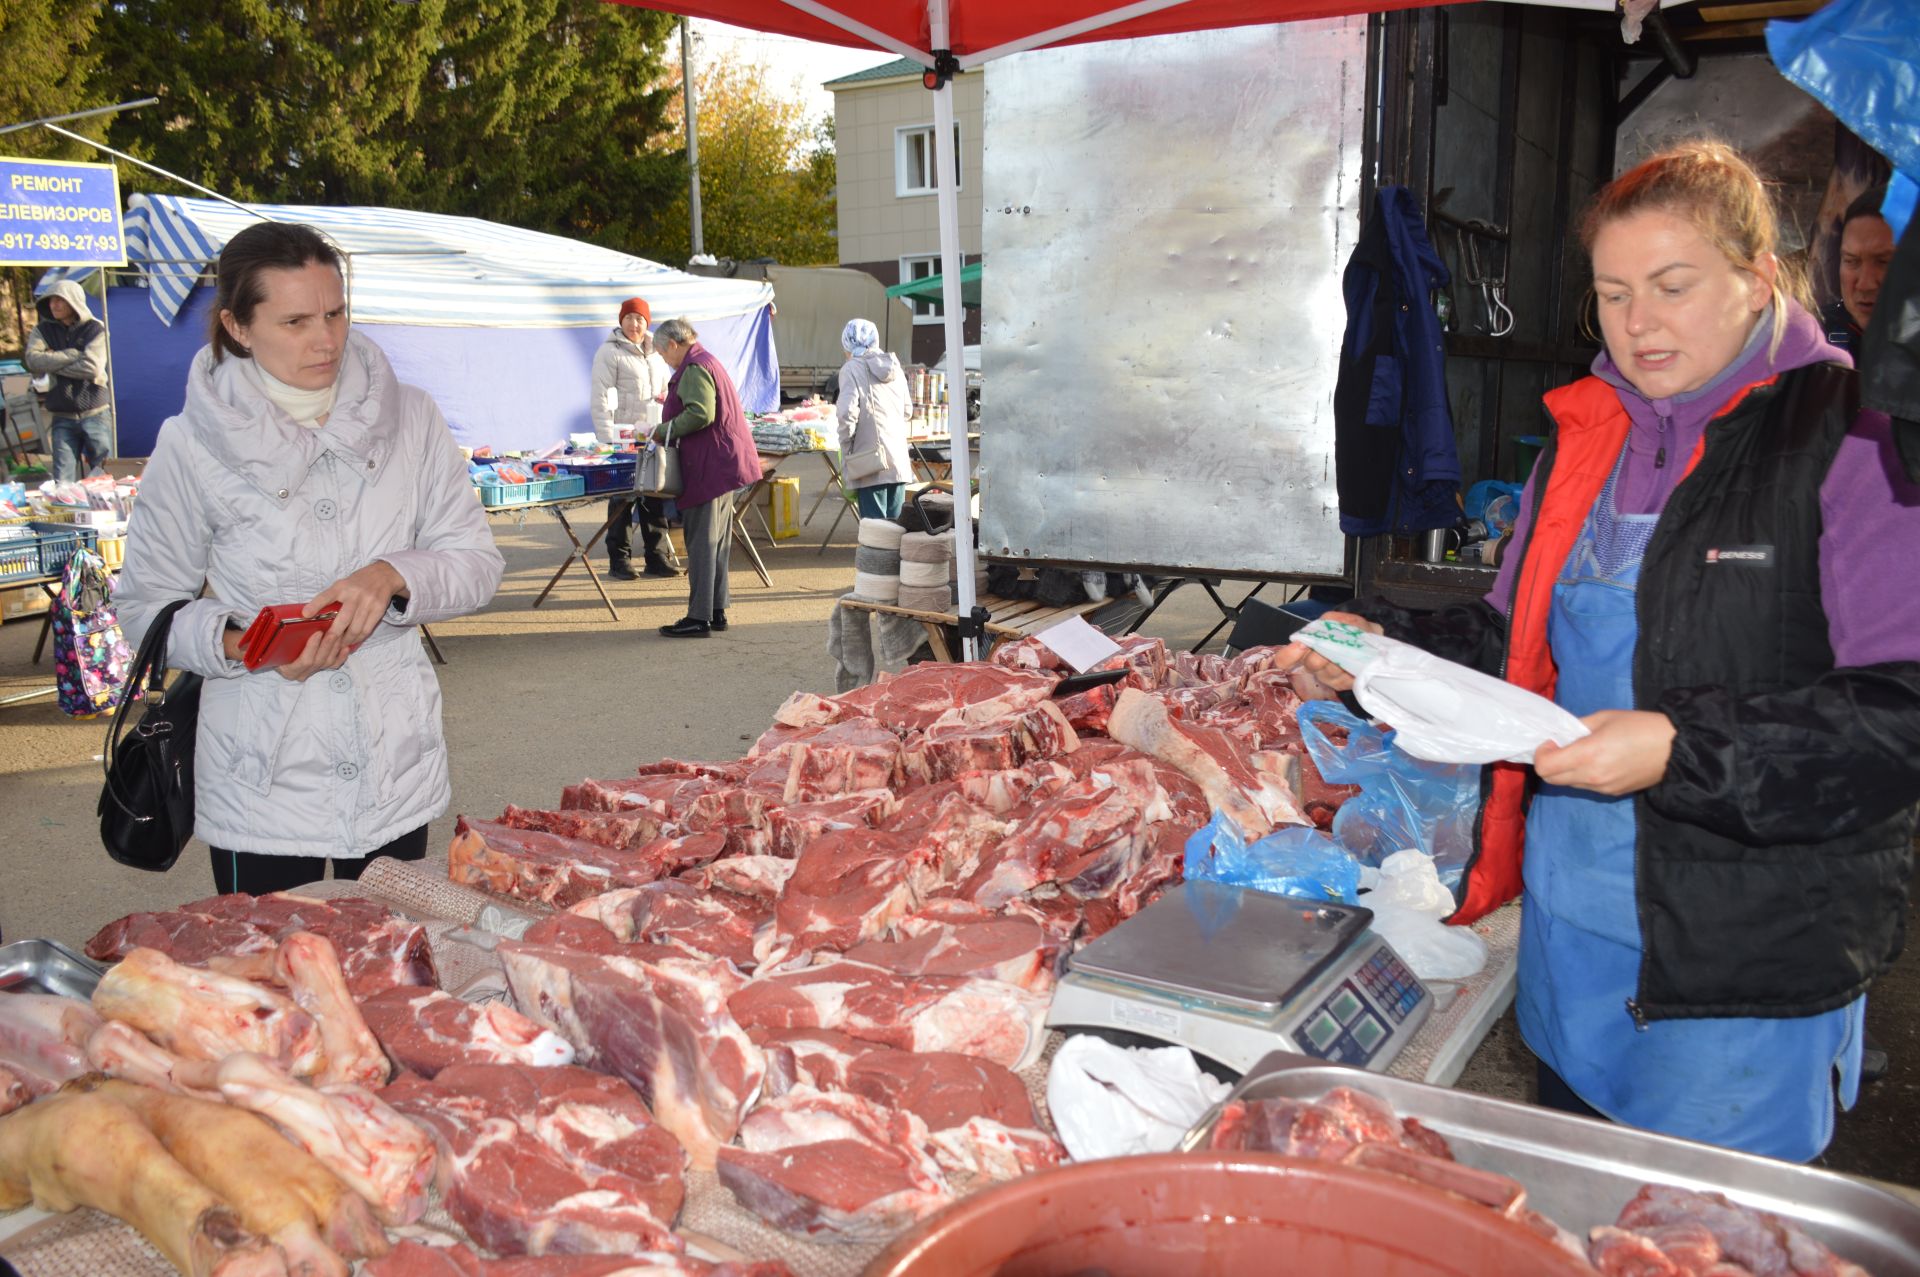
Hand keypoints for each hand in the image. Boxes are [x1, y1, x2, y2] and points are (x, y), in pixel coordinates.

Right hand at [272, 629, 340, 682]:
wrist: (279, 651)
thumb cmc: (277, 647)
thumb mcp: (277, 644)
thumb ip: (283, 639)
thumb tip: (290, 624)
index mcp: (289, 670)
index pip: (304, 661)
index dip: (312, 647)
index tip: (317, 633)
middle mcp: (301, 674)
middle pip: (318, 660)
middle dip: (327, 644)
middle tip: (333, 630)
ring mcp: (312, 672)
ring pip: (328, 661)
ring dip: (335, 647)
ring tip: (339, 633)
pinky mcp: (322, 670)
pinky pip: (334, 664)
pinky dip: (341, 656)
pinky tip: (345, 646)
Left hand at [299, 561, 407, 668]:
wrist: (383, 575)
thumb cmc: (358, 582)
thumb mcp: (342, 584)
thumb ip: (331, 597)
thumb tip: (315, 615)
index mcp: (342, 587)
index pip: (326, 596)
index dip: (315, 606)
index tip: (305, 615)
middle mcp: (355, 594)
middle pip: (343, 620)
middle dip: (334, 635)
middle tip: (327, 644)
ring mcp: (368, 602)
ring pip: (356, 628)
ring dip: (347, 640)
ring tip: (340, 645)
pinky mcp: (378, 609)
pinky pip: (367, 629)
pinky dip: (359, 638)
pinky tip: (353, 640)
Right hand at [1296, 610, 1381, 693]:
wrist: (1374, 641)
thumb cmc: (1354, 630)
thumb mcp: (1343, 619)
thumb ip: (1329, 621)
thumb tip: (1318, 629)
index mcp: (1307, 647)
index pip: (1285, 658)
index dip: (1289, 655)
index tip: (1302, 646)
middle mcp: (1312, 663)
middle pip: (1311, 663)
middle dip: (1324, 653)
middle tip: (1337, 646)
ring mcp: (1326, 676)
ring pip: (1328, 671)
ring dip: (1340, 661)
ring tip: (1352, 652)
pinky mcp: (1339, 685)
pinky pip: (1341, 680)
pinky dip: (1350, 669)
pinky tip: (1355, 664)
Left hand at [1533, 710, 1675, 795]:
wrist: (1677, 749)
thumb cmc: (1641, 727)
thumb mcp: (1604, 718)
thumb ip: (1577, 727)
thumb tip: (1560, 735)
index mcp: (1588, 755)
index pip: (1544, 767)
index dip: (1542, 753)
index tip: (1552, 741)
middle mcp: (1592, 777)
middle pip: (1551, 779)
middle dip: (1550, 762)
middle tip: (1562, 746)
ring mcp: (1603, 788)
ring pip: (1568, 784)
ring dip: (1566, 770)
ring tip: (1583, 752)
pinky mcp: (1613, 793)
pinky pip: (1586, 786)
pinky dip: (1582, 775)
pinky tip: (1598, 761)